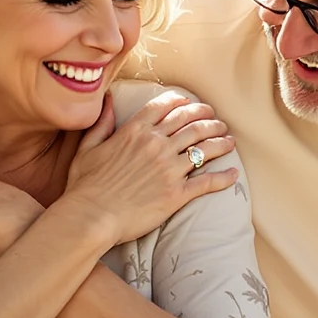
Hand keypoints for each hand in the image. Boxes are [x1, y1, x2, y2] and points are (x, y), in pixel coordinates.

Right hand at [52, 92, 237, 247]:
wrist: (91, 216)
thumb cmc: (84, 186)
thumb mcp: (87, 148)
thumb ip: (101, 123)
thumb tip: (107, 100)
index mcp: (135, 131)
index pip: (165, 107)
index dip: (182, 102)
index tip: (192, 104)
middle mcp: (156, 144)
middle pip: (190, 123)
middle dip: (208, 118)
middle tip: (217, 120)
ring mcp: (169, 168)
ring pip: (203, 147)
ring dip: (220, 141)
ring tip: (229, 140)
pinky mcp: (177, 193)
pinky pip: (207, 181)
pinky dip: (223, 177)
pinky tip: (233, 174)